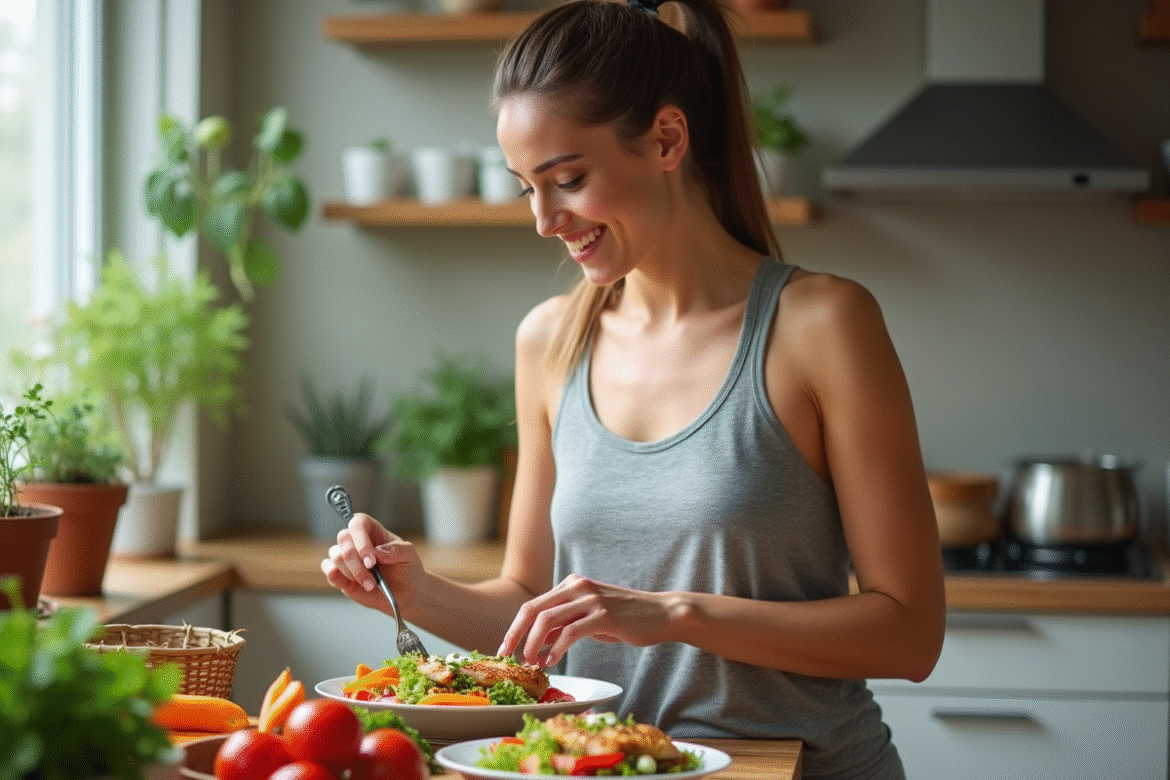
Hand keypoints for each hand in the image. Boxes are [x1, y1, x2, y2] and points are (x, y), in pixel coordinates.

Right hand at [321, 513, 424, 614]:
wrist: (405, 592)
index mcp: (372, 530)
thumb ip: (398, 550)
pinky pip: (329, 570)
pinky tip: (348, 582)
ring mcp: (347, 558)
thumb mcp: (409, 555)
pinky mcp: (341, 575)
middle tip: (372, 574)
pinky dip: (334, 576)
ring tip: (370, 584)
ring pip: (336, 556)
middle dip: (356, 560)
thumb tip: (378, 551)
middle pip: (343, 539)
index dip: (361, 540)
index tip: (371, 560)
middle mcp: (356, 541)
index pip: (357, 523)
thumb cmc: (406, 568)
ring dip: (352, 572)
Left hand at [497, 574, 674, 666]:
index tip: (505, 648)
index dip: (514, 628)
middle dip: (515, 635)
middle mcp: (577, 587)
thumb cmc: (625, 619)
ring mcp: (590, 599)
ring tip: (531, 662)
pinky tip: (553, 662)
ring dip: (533, 644)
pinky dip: (556, 649)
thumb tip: (538, 643)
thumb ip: (564, 625)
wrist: (661, 614)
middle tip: (508, 657)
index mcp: (571, 585)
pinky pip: (570, 632)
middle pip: (533, 610)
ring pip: (547, 620)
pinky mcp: (603, 615)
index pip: (532, 605)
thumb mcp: (590, 618)